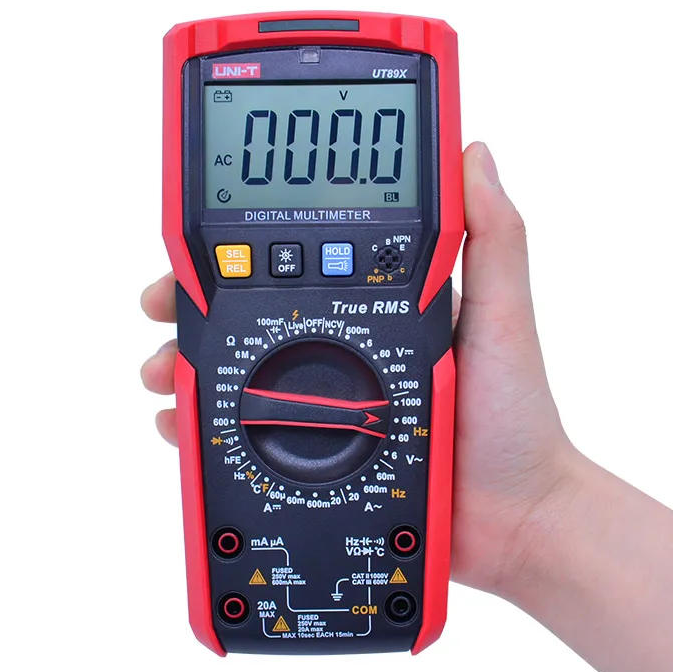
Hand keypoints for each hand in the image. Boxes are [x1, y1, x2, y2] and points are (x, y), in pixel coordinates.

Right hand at [139, 142, 575, 595]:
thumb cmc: (511, 419)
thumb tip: (473, 152)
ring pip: (235, 372)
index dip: (238, 246)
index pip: (296, 260)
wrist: (513, 520)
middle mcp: (343, 348)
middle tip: (159, 305)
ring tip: (160, 370)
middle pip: (250, 313)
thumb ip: (492, 240)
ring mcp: (324, 405)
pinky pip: (243, 437)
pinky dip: (202, 426)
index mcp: (376, 306)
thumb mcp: (502, 318)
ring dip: (185, 361)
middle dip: (192, 303)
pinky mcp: (315, 459)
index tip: (196, 242)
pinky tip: (178, 422)